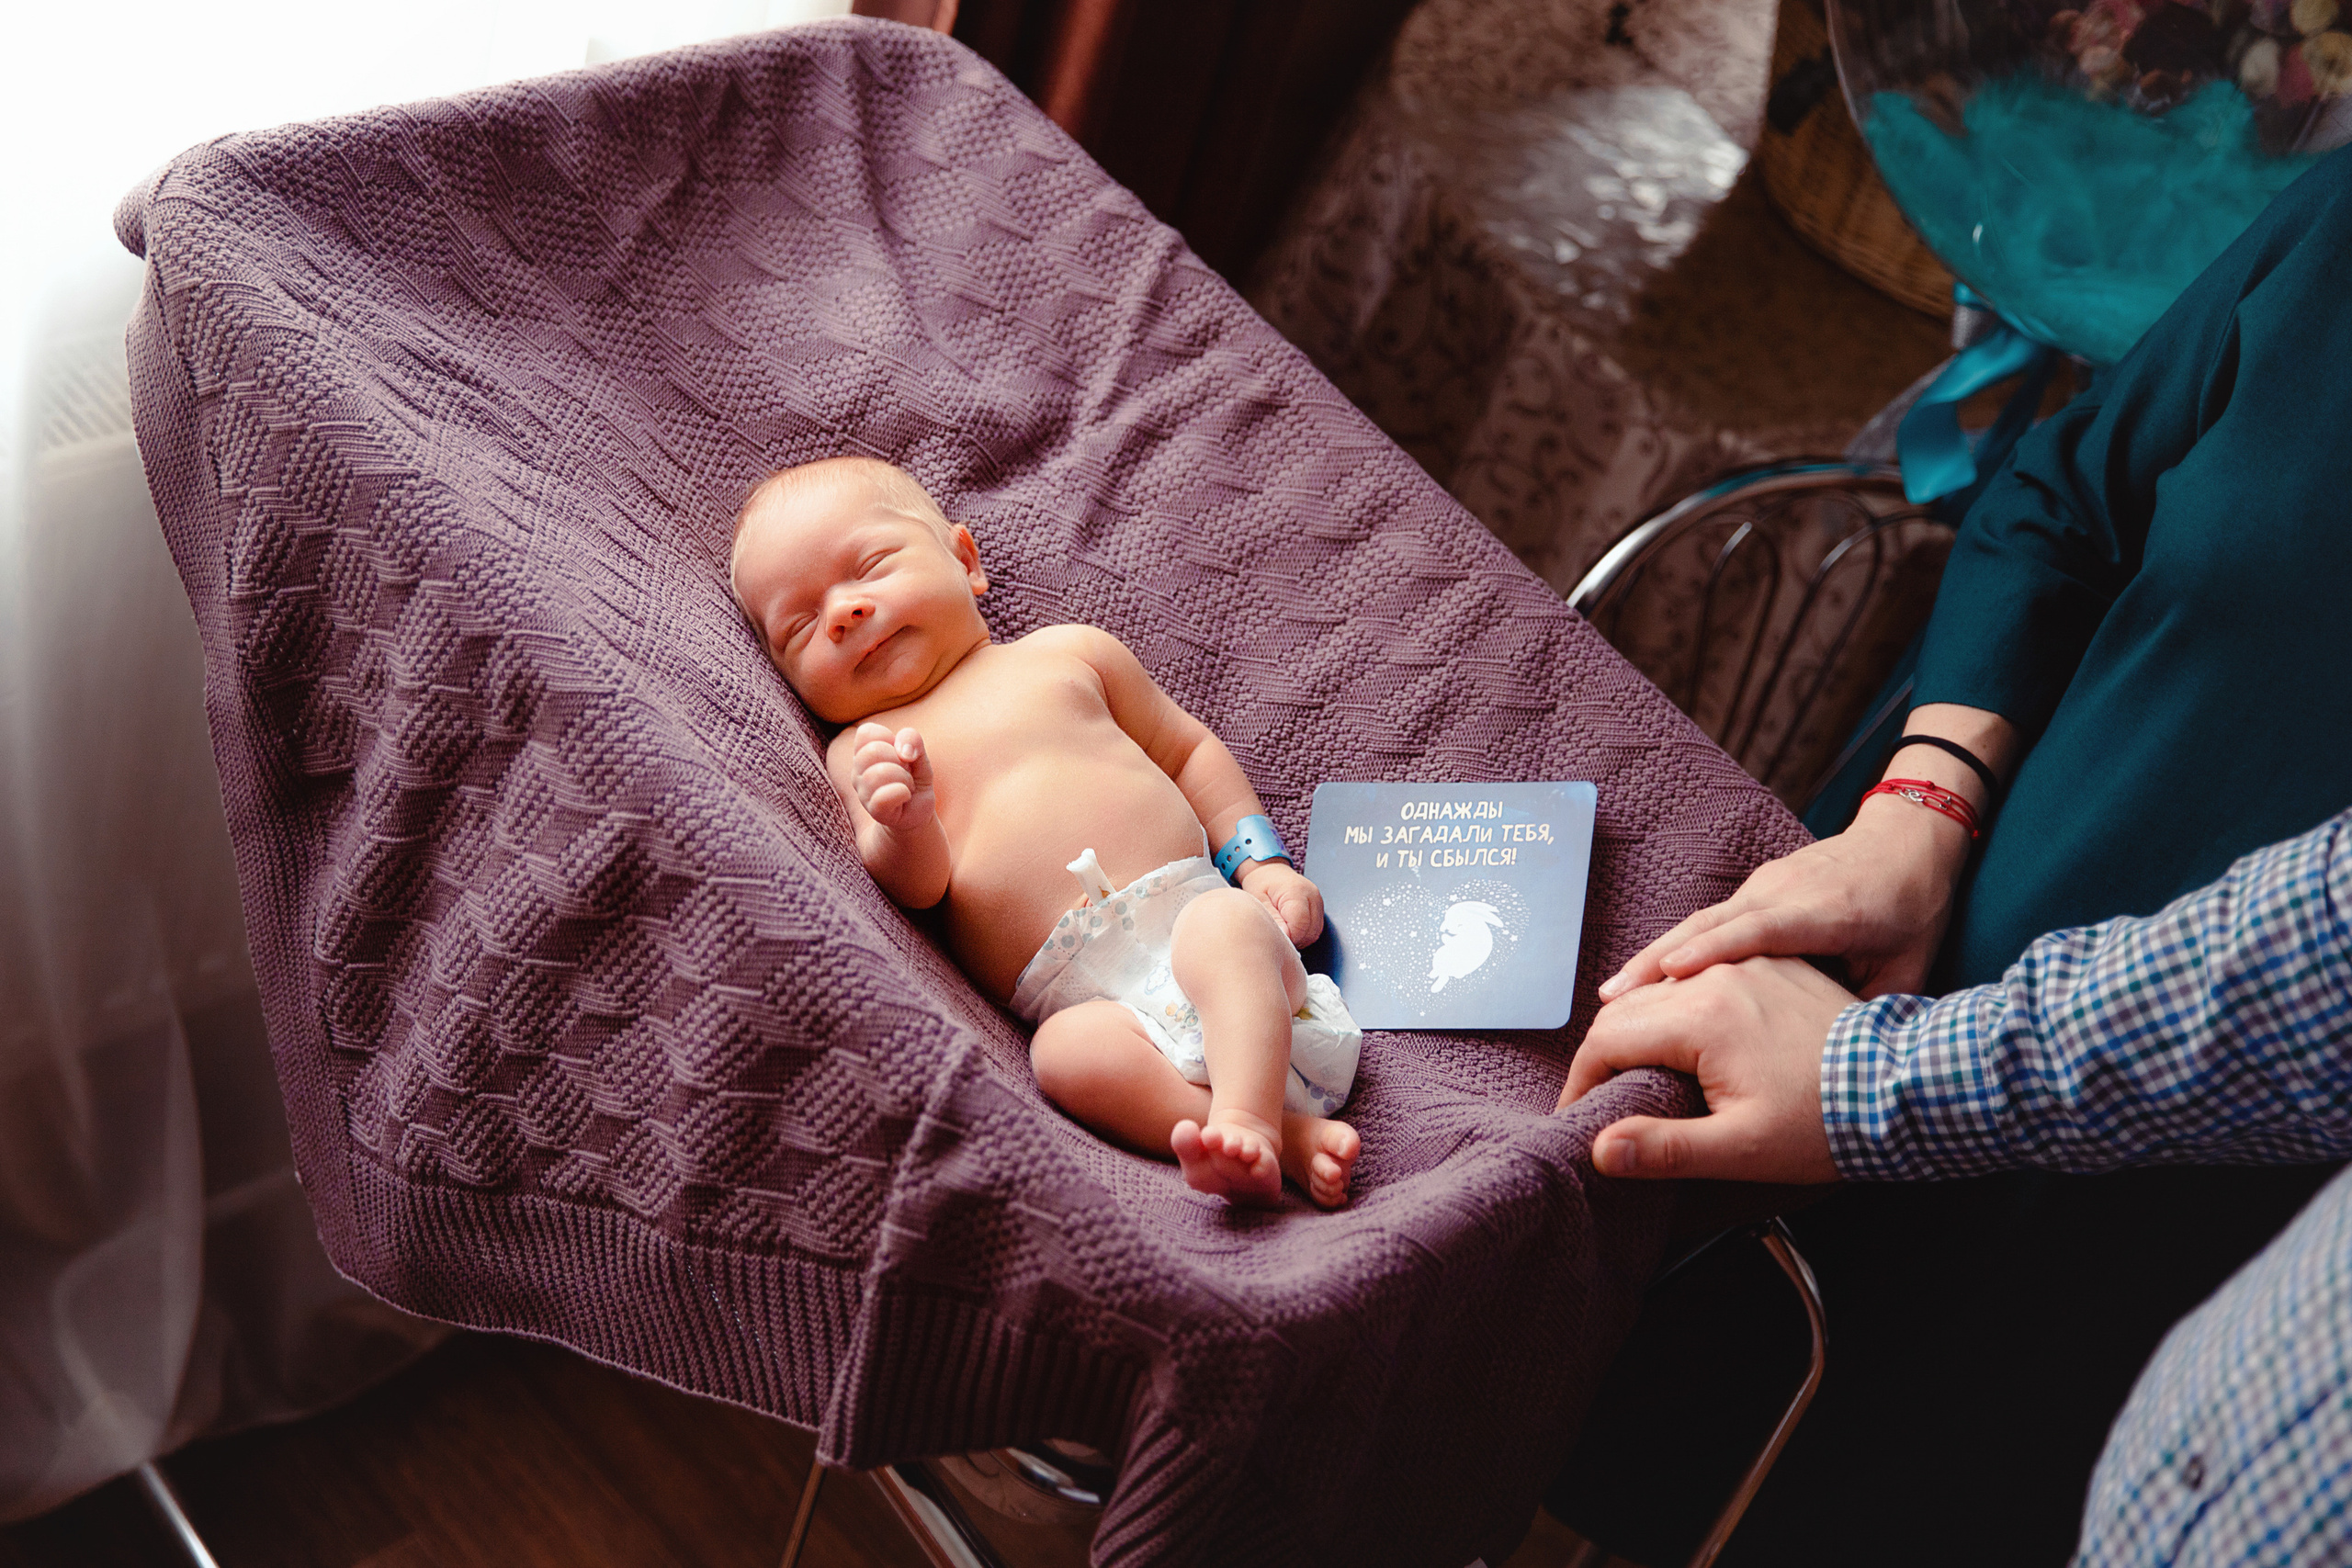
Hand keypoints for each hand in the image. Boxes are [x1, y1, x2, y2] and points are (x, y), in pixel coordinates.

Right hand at [850, 723, 934, 832]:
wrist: (917, 811)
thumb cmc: (914, 778)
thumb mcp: (919, 754)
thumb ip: (912, 739)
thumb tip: (904, 751)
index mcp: (864, 752)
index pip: (866, 732)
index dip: (888, 738)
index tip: (898, 752)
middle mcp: (858, 772)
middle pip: (873, 751)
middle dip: (898, 759)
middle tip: (905, 772)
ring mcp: (863, 793)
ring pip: (879, 773)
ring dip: (903, 778)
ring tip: (906, 785)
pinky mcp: (874, 811)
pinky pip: (883, 797)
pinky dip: (902, 793)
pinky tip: (904, 796)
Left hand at [1239, 861, 1322, 946]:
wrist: (1269, 869)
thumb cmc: (1261, 883)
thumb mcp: (1259, 901)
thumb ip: (1273, 920)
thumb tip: (1285, 939)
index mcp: (1296, 892)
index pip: (1300, 925)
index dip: (1289, 937)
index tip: (1276, 938)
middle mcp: (1312, 896)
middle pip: (1310, 931)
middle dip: (1295, 939)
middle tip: (1278, 937)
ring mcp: (1318, 901)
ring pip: (1315, 932)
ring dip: (1300, 938)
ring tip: (1284, 933)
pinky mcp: (1318, 906)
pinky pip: (1315, 928)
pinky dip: (1304, 934)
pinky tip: (1291, 930)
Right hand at [1559, 956, 1849, 1183]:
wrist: (1908, 1084)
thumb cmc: (1828, 1123)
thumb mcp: (1743, 1148)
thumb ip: (1664, 1148)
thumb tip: (1598, 1149)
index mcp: (1701, 1015)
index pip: (1608, 1039)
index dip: (1581, 1079)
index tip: (1576, 1115)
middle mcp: (1718, 975)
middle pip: (1630, 1006)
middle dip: (1602, 1051)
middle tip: (1593, 1095)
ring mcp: (1747, 963)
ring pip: (1663, 984)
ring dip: (1636, 1021)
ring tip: (1621, 1061)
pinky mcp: (1772, 963)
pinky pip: (1704, 970)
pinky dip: (1676, 998)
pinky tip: (1676, 1026)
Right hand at [1596, 797, 1970, 1002]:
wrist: (1909, 841)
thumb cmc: (1914, 910)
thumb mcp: (1909, 968)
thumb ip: (1868, 1009)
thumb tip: (1826, 1055)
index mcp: (1826, 913)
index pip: (1760, 931)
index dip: (1713, 949)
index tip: (1669, 972)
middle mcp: (1784, 891)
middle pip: (1708, 924)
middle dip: (1656, 960)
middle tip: (1610, 1000)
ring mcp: (1764, 884)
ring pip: (1698, 921)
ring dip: (1652, 956)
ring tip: (1611, 995)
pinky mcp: (1755, 886)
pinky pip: (1706, 919)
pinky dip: (1672, 947)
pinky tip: (1644, 979)